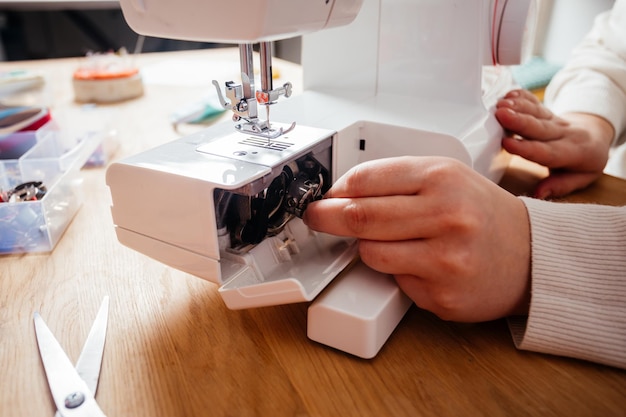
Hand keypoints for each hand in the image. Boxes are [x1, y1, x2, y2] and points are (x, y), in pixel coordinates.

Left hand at [303, 156, 530, 321]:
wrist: (531, 255)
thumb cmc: (483, 213)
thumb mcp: (448, 178)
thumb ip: (398, 182)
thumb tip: (343, 194)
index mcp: (442, 178)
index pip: (366, 179)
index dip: (336, 190)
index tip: (326, 197)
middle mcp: (445, 216)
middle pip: (358, 216)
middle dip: (326, 217)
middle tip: (317, 217)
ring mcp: (444, 259)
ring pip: (369, 253)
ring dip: (365, 248)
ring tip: (387, 241)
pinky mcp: (441, 295)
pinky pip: (394, 280)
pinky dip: (395, 271)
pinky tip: (420, 264)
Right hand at [496, 89, 613, 198]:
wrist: (594, 136)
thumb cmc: (585, 161)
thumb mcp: (582, 178)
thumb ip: (559, 186)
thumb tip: (539, 194)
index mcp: (572, 152)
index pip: (547, 151)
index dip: (526, 148)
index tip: (506, 144)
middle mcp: (563, 133)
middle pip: (539, 127)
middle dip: (518, 120)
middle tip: (501, 114)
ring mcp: (554, 120)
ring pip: (535, 112)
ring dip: (517, 107)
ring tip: (500, 104)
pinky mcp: (546, 112)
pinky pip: (535, 102)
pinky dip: (522, 97)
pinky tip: (509, 94)